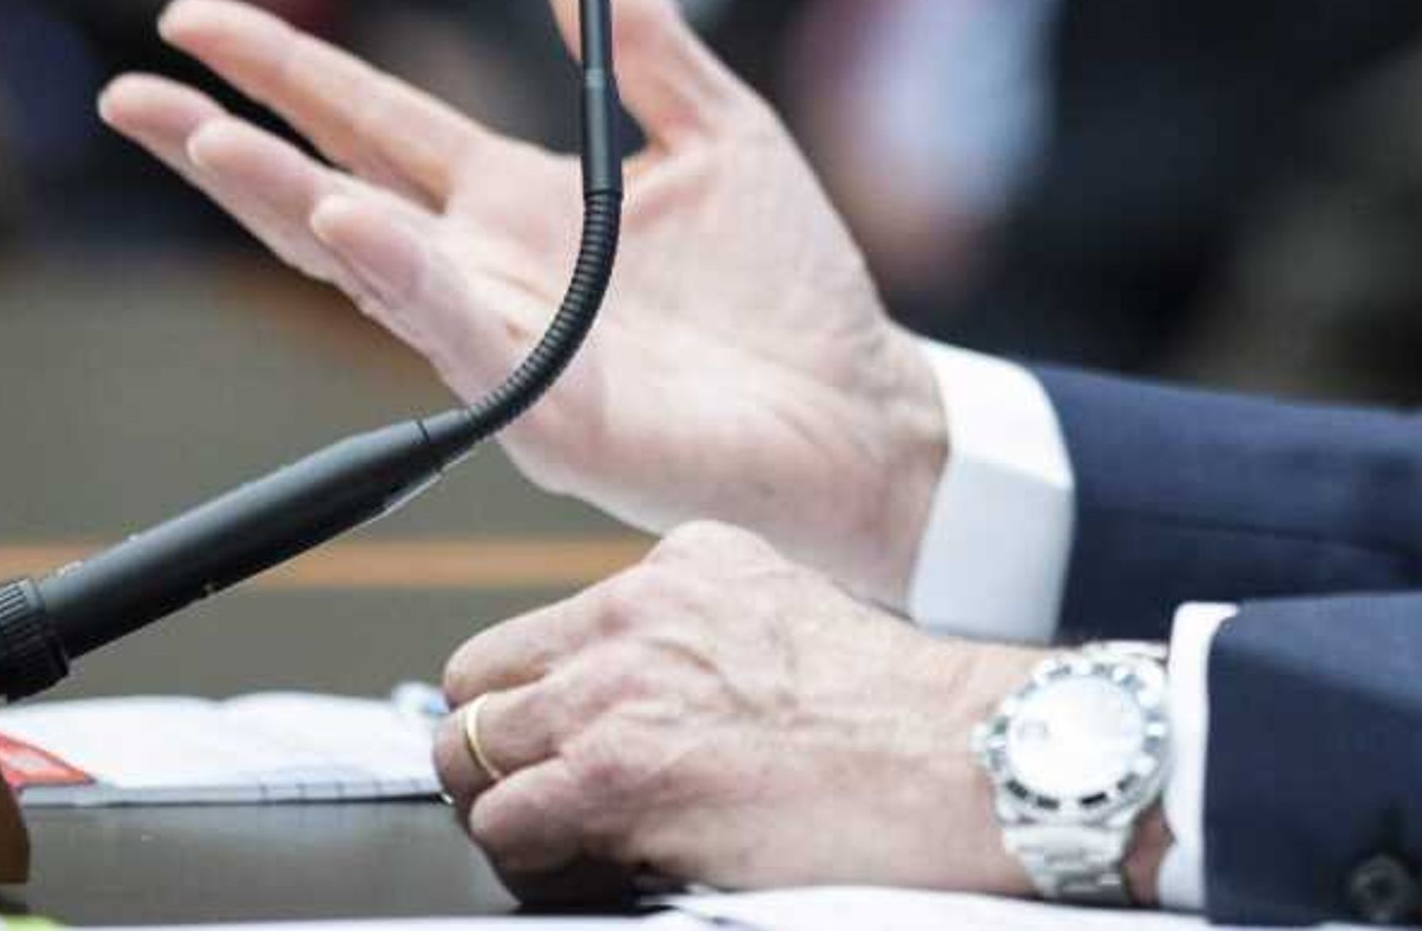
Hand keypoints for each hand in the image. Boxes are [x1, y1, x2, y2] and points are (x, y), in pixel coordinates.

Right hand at [98, 0, 948, 604]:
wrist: (862, 409)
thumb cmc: (790, 289)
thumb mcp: (720, 127)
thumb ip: (643, 39)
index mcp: (520, 205)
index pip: (374, 123)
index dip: (287, 70)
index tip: (195, 19)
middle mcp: (490, 275)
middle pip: (328, 196)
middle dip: (225, 146)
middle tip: (130, 94)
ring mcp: (509, 348)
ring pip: (371, 271)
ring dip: (287, 206)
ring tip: (211, 142)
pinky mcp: (550, 415)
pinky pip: (463, 343)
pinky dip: (404, 283)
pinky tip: (351, 229)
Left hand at [430, 522, 1045, 897]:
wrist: (952, 758)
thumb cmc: (898, 714)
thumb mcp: (785, 611)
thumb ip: (694, 632)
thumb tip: (637, 694)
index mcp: (678, 566)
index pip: (538, 631)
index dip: (534, 698)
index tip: (552, 735)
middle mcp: (634, 614)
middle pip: (480, 684)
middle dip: (499, 746)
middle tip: (542, 791)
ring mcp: (616, 693)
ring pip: (469, 753)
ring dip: (507, 801)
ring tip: (568, 832)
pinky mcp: (613, 775)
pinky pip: (503, 820)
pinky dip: (530, 851)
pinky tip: (587, 856)